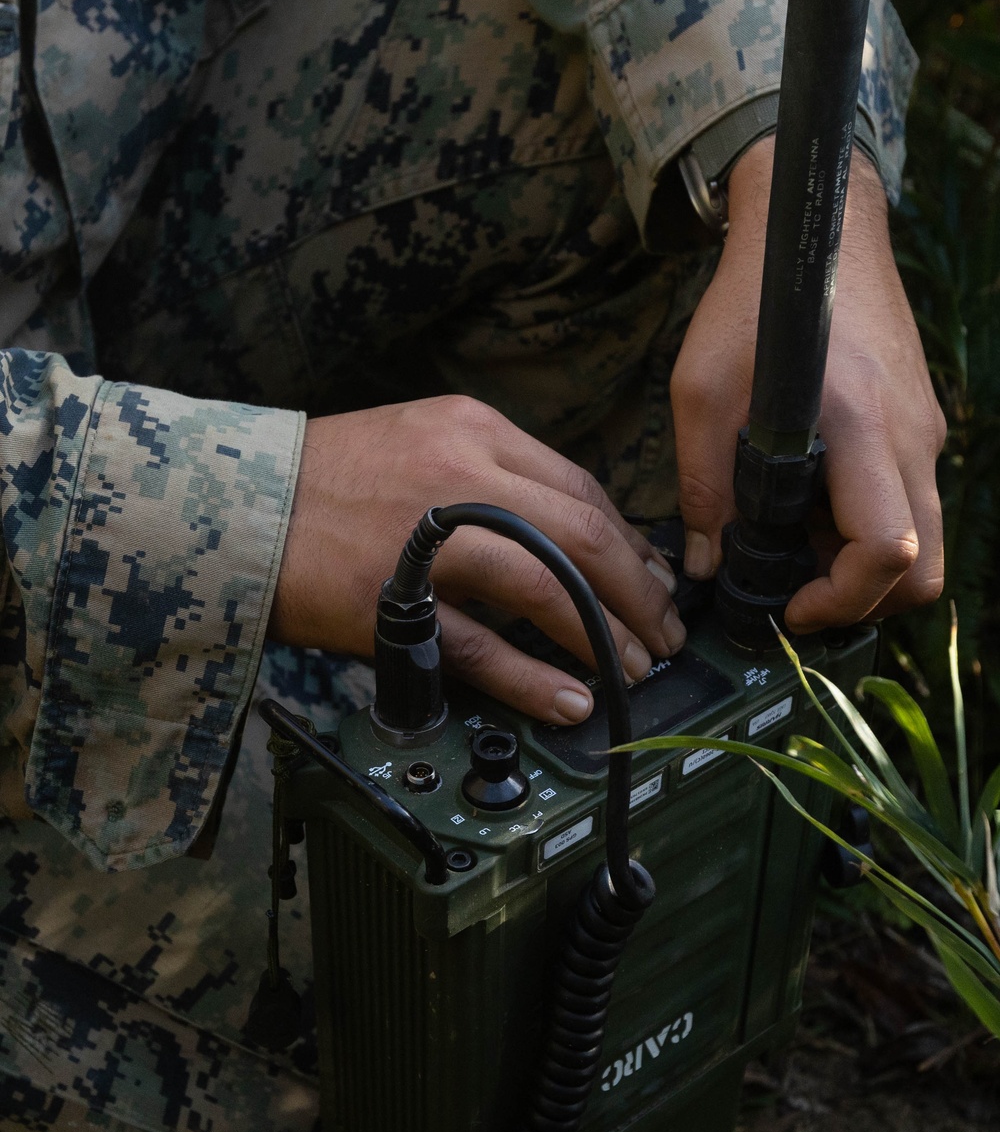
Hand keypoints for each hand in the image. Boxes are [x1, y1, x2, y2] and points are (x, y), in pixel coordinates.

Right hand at [269, 395, 684, 722]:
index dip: (629, 543)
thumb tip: (562, 531)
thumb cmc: (323, 479)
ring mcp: (431, 542)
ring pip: (549, 588)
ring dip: (606, 635)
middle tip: (665, 632)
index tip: (653, 578)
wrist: (232, 504)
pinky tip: (573, 700)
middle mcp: (463, 476)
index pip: (580, 488)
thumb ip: (489, 475)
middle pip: (584, 536)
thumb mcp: (416, 442)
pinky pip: (485, 649)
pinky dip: (536, 678)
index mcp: (473, 431)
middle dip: (639, 592)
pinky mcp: (397, 605)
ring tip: (636, 670)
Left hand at [670, 136, 945, 629]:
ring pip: (923, 542)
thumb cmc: (750, 305)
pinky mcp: (921, 426)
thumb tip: (705, 566)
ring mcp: (925, 432)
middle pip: (925, 567)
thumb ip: (702, 486)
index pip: (887, 548)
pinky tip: (813, 508)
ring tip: (798, 549)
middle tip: (800, 593)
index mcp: (860, 426)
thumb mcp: (701, 394)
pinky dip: (869, 529)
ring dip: (866, 569)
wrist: (815, 232)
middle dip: (866, 603)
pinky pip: (910, 505)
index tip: (791, 605)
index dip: (842, 598)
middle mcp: (910, 436)